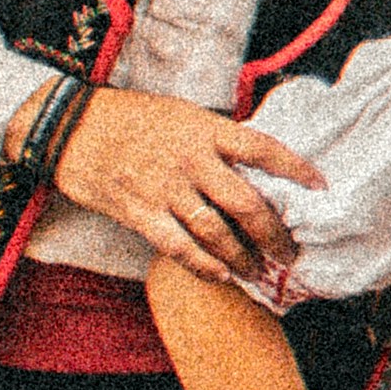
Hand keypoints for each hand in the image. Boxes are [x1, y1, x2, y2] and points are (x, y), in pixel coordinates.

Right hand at [54, 85, 305, 280]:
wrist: (70, 127)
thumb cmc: (131, 118)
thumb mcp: (181, 114)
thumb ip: (216, 139)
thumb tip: (255, 164)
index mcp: (205, 129)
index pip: (263, 149)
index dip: (296, 169)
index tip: (320, 188)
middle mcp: (190, 159)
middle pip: (246, 202)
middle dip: (274, 233)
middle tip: (291, 251)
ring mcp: (164, 188)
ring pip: (216, 232)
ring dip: (243, 257)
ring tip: (260, 272)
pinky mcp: (139, 212)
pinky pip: (179, 247)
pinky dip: (204, 265)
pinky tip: (222, 275)